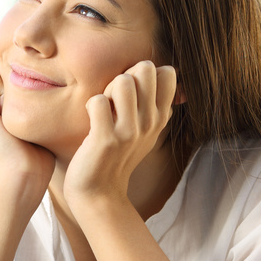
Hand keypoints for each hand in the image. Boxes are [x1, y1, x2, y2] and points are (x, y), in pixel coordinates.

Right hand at [0, 60, 54, 200]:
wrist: (25, 173)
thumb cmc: (37, 151)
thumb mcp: (30, 116)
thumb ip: (22, 95)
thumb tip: (25, 70)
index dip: (16, 79)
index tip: (27, 106)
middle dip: (11, 78)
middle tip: (22, 108)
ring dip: (10, 83)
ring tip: (17, 111)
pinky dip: (7, 87)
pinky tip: (12, 112)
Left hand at [65, 61, 177, 206]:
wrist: (100, 192)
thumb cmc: (117, 155)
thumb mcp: (147, 130)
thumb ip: (156, 103)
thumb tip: (169, 70)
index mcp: (161, 117)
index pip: (167, 72)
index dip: (143, 73)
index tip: (132, 93)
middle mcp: (150, 122)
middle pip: (145, 68)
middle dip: (124, 75)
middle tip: (114, 99)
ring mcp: (129, 132)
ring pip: (122, 81)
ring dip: (107, 90)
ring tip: (103, 110)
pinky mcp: (106, 140)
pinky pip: (98, 101)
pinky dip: (90, 106)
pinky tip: (92, 121)